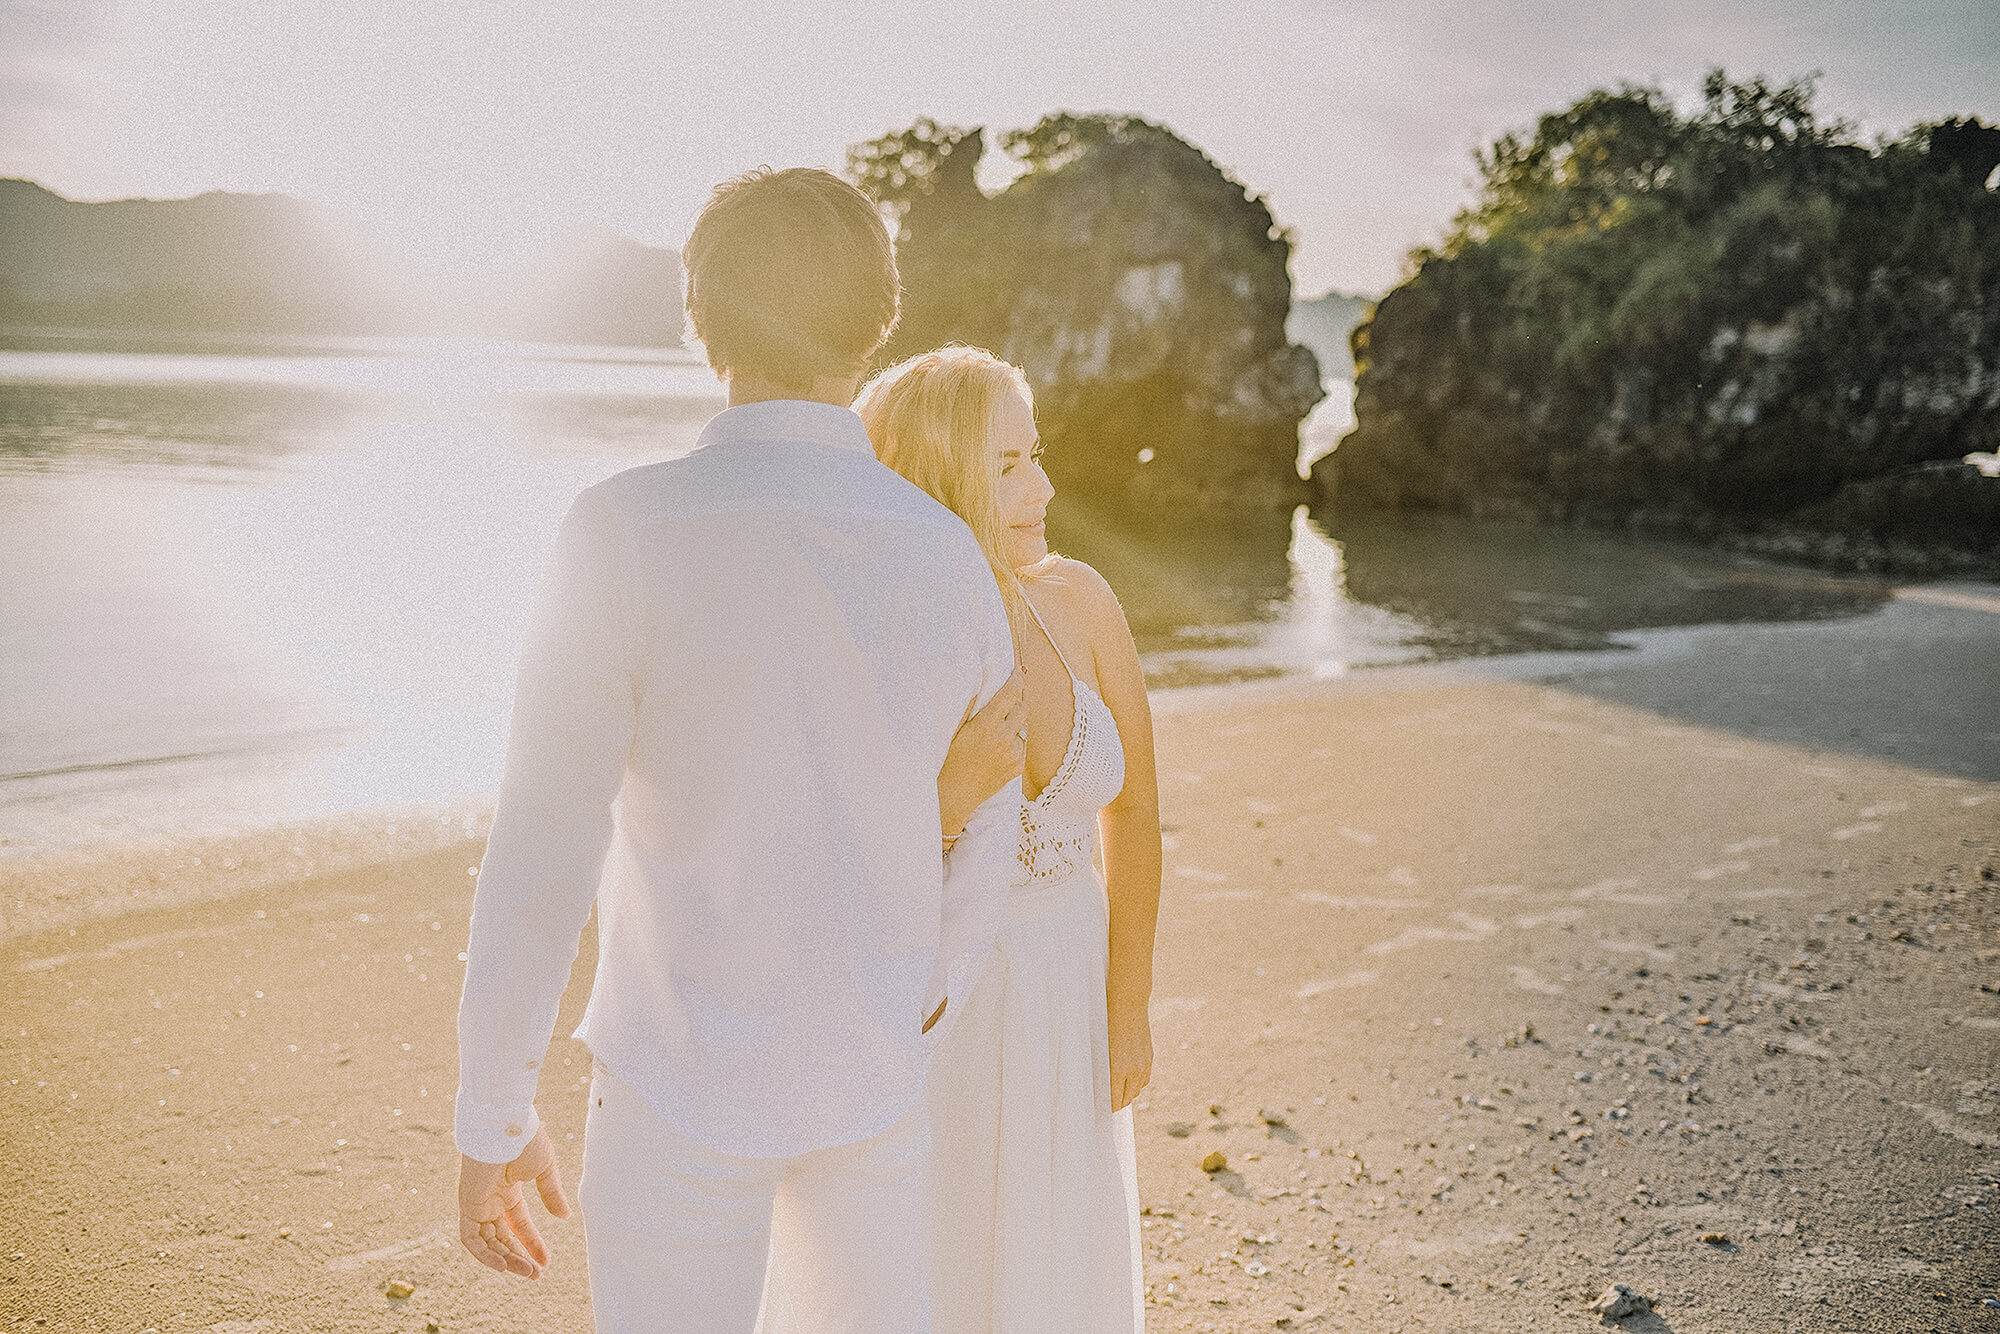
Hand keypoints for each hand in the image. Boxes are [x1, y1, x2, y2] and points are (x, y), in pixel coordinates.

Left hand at [457, 1127, 569, 1278]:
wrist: (505, 1126)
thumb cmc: (524, 1140)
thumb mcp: (544, 1169)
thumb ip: (551, 1193)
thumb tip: (564, 1216)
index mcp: (508, 1189)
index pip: (518, 1223)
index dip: (532, 1242)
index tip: (546, 1261)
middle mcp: (491, 1199)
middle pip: (502, 1237)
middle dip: (518, 1256)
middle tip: (535, 1274)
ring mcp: (478, 1202)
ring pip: (487, 1242)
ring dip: (505, 1259)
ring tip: (525, 1272)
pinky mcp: (468, 1204)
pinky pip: (471, 1238)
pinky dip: (484, 1254)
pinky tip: (502, 1265)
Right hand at [939, 669, 1026, 837]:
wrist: (955, 793)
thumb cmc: (949, 759)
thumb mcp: (955, 728)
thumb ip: (971, 703)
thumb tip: (981, 680)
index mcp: (987, 723)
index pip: (1010, 693)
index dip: (1017, 679)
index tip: (1019, 672)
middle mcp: (1004, 737)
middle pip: (1022, 707)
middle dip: (1016, 701)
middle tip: (1007, 701)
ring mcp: (1013, 753)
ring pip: (1024, 728)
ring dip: (1015, 724)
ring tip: (997, 731)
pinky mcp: (1018, 766)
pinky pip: (1023, 746)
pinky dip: (1015, 742)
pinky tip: (999, 748)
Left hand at [1107, 1000, 1152, 1111]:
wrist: (1128, 1003)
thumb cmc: (1107, 1022)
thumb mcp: (1101, 1048)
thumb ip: (1103, 1069)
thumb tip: (1102, 1086)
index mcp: (1118, 1069)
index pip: (1114, 1100)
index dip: (1108, 1107)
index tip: (1102, 1108)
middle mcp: (1133, 1070)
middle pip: (1126, 1099)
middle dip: (1117, 1103)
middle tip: (1108, 1103)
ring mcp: (1144, 1064)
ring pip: (1137, 1091)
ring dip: (1128, 1094)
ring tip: (1117, 1092)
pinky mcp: (1149, 1057)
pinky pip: (1145, 1079)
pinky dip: (1137, 1083)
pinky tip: (1129, 1080)